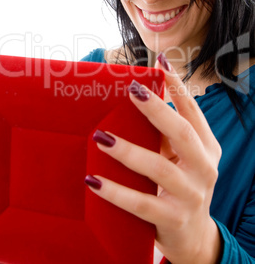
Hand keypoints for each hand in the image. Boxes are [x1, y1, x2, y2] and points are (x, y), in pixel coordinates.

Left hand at [85, 54, 221, 262]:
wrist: (193, 236)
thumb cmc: (181, 186)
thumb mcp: (182, 158)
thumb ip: (166, 134)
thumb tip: (139, 98)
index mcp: (207, 147)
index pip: (193, 111)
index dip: (178, 86)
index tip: (161, 64)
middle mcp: (204, 168)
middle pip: (182, 133)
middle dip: (157, 109)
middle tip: (132, 90)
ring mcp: (191, 194)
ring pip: (159, 167)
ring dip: (128, 150)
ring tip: (101, 137)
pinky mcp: (173, 218)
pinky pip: (141, 203)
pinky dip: (116, 191)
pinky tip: (94, 181)